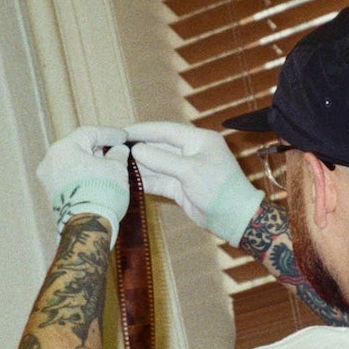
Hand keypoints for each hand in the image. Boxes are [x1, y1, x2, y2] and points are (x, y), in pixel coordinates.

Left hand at [35, 126, 129, 239]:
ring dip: (91, 164)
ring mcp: (48, 180)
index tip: (123, 137)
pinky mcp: (51, 196)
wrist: (87, 229)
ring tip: (110, 169)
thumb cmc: (101, 195)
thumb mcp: (117, 169)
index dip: (109, 134)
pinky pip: (69, 179)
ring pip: (72, 164)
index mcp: (64, 148)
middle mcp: (50, 161)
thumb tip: (118, 150)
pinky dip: (83, 177)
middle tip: (117, 151)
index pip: (89, 133)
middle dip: (98, 149)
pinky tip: (98, 182)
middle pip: (78, 148)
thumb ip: (118, 155)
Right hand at [126, 120, 264, 245]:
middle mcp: (191, 152)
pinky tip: (128, 180)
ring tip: (116, 164)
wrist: (235, 219)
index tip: (121, 131)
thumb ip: (161, 159)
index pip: (165, 130)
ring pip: (157, 164)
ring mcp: (186, 170)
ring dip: (139, 165)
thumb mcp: (189, 171)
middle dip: (138, 148)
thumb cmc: (219, 189)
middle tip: (113, 148)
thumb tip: (136, 150)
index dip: (143, 130)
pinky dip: (145, 180)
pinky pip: (159, 181)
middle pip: (159, 146)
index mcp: (198, 139)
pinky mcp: (181, 188)